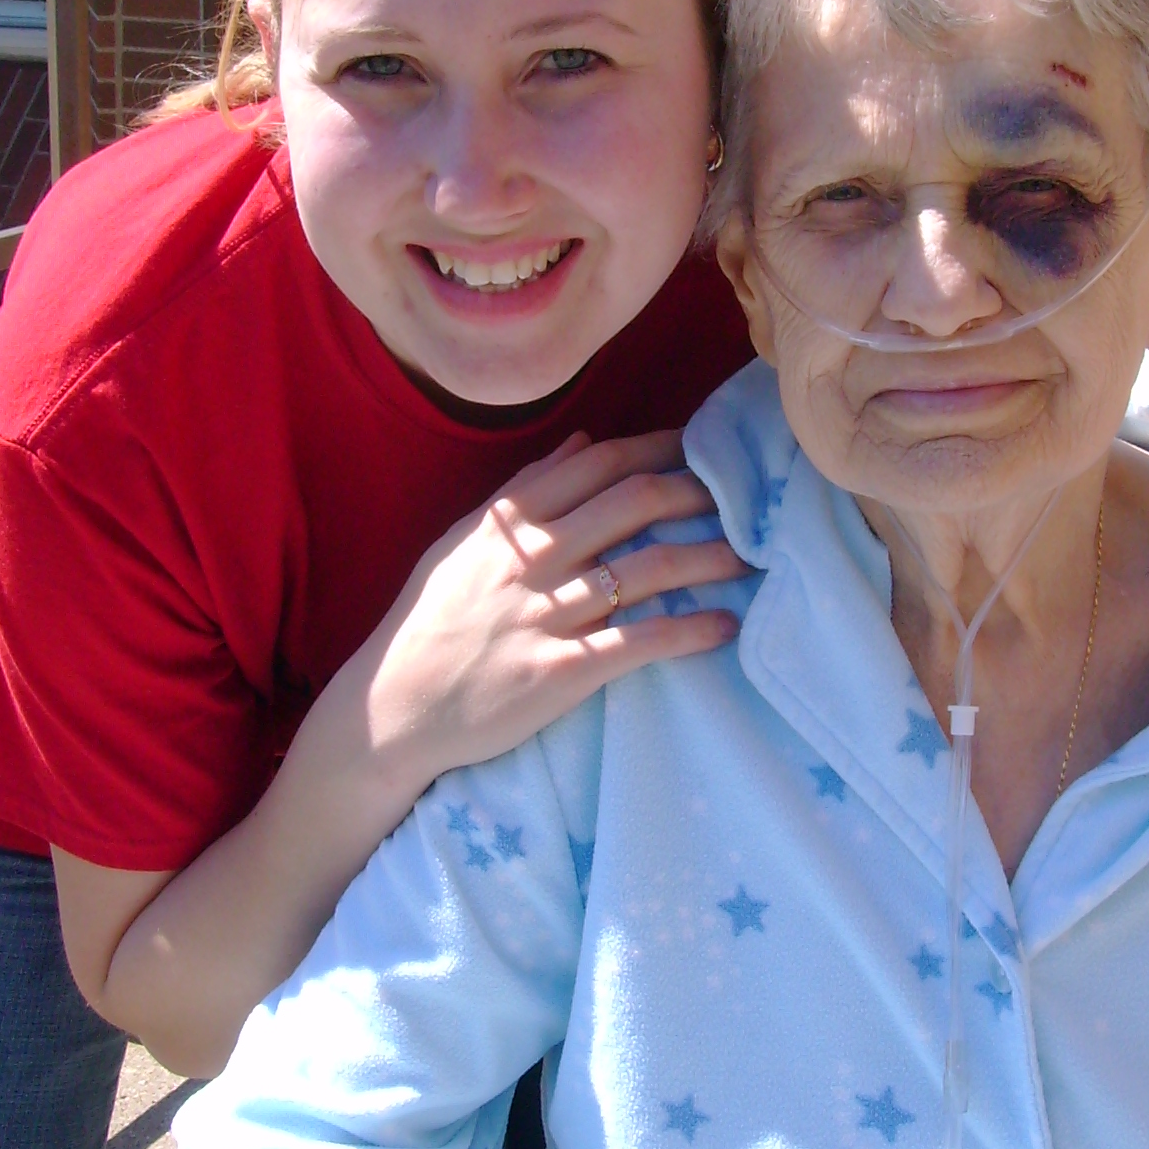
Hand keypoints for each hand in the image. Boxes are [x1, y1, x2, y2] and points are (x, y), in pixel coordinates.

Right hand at [359, 429, 749, 805]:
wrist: (395, 708)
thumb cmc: (431, 623)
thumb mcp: (464, 542)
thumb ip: (525, 490)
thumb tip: (583, 440)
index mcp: (511, 521)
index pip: (599, 463)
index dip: (659, 447)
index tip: (704, 444)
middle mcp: (534, 558)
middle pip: (635, 504)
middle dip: (700, 493)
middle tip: (746, 498)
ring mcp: (548, 614)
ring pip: (649, 568)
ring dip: (711, 558)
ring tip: (753, 557)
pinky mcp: (560, 671)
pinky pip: (638, 641)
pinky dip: (689, 631)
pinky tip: (725, 626)